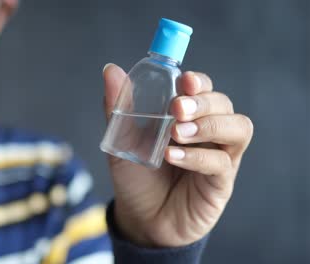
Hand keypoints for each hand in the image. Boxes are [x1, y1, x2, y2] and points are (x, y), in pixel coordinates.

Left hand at [103, 63, 253, 247]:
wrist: (140, 218)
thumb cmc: (136, 175)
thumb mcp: (122, 140)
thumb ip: (119, 107)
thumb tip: (111, 69)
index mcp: (187, 116)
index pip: (203, 88)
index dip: (198, 81)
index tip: (184, 80)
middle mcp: (208, 132)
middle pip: (223, 104)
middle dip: (203, 101)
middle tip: (177, 108)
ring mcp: (218, 156)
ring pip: (237, 128)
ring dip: (209, 124)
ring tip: (177, 133)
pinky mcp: (221, 182)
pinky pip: (222, 163)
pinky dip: (197, 157)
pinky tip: (172, 157)